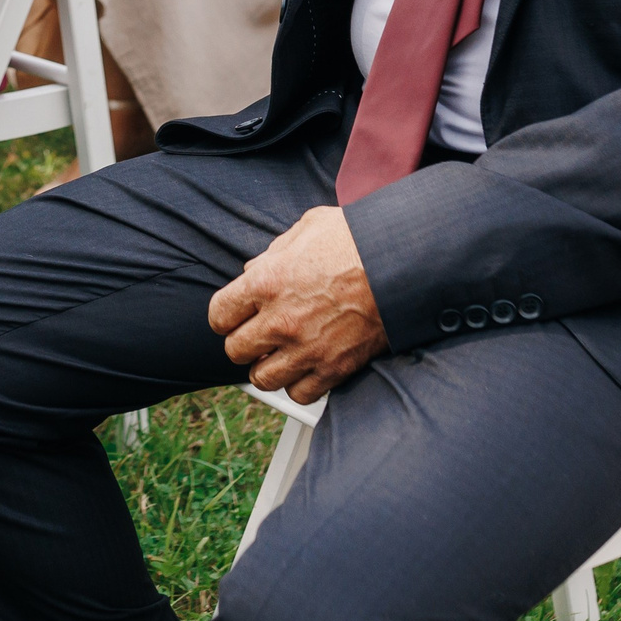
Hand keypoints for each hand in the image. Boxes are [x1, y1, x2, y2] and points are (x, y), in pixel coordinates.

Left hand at [206, 208, 388, 404]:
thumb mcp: (307, 227)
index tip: (234, 317)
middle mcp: (280, 320)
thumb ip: (274, 251)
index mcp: (266, 282)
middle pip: (236, 350)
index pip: (219, 314)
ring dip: (267, 367)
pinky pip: (300, 393)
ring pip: (262, 378)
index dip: (225, 316)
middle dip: (244, 342)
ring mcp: (306, 349)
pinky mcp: (333, 369)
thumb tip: (256, 268)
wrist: (401, 265)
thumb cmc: (357, 241)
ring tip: (278, 355)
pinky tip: (305, 367)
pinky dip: (299, 384)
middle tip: (257, 336)